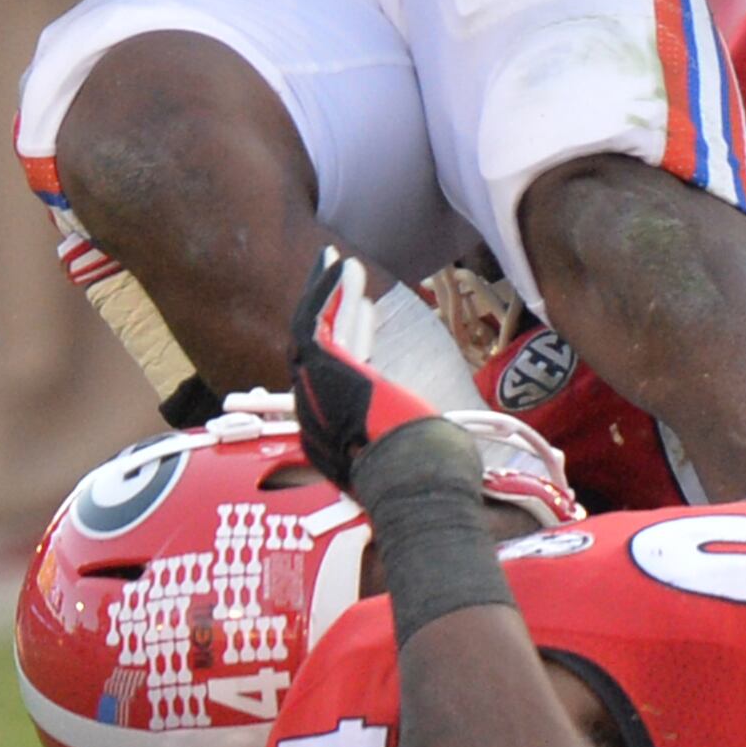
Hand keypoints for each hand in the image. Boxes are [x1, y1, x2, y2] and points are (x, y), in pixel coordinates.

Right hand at [287, 247, 452, 489]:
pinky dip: (325, 290)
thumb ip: (412, 447)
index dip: (351, 341)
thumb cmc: (426, 482)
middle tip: (337, 281)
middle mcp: (313, 416)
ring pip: (311, 331)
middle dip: (328, 312)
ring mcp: (315, 394)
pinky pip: (315, 320)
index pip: (335, 379)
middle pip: (315, 351)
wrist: (414, 485)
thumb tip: (435, 444)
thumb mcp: (414, 459)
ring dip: (326, 293)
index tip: (367, 317)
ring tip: (338, 261)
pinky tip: (339, 266)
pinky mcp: (322, 370)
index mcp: (331, 440)